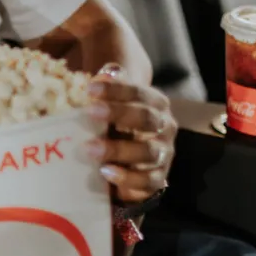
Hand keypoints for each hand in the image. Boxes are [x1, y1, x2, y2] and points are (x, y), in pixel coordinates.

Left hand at [85, 64, 175, 205]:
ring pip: (148, 151)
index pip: (139, 93)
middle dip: (119, 113)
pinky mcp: (158, 179)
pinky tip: (106, 172)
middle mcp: (165, 127)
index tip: (90, 89)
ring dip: (119, 149)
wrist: (130, 162)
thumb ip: (108, 90)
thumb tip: (103, 74)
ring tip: (90, 149)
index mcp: (155, 104)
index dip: (116, 90)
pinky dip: (128, 178)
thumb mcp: (113, 106)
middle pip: (147, 118)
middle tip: (90, 111)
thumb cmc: (118, 126)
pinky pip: (148, 181)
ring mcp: (163, 154)